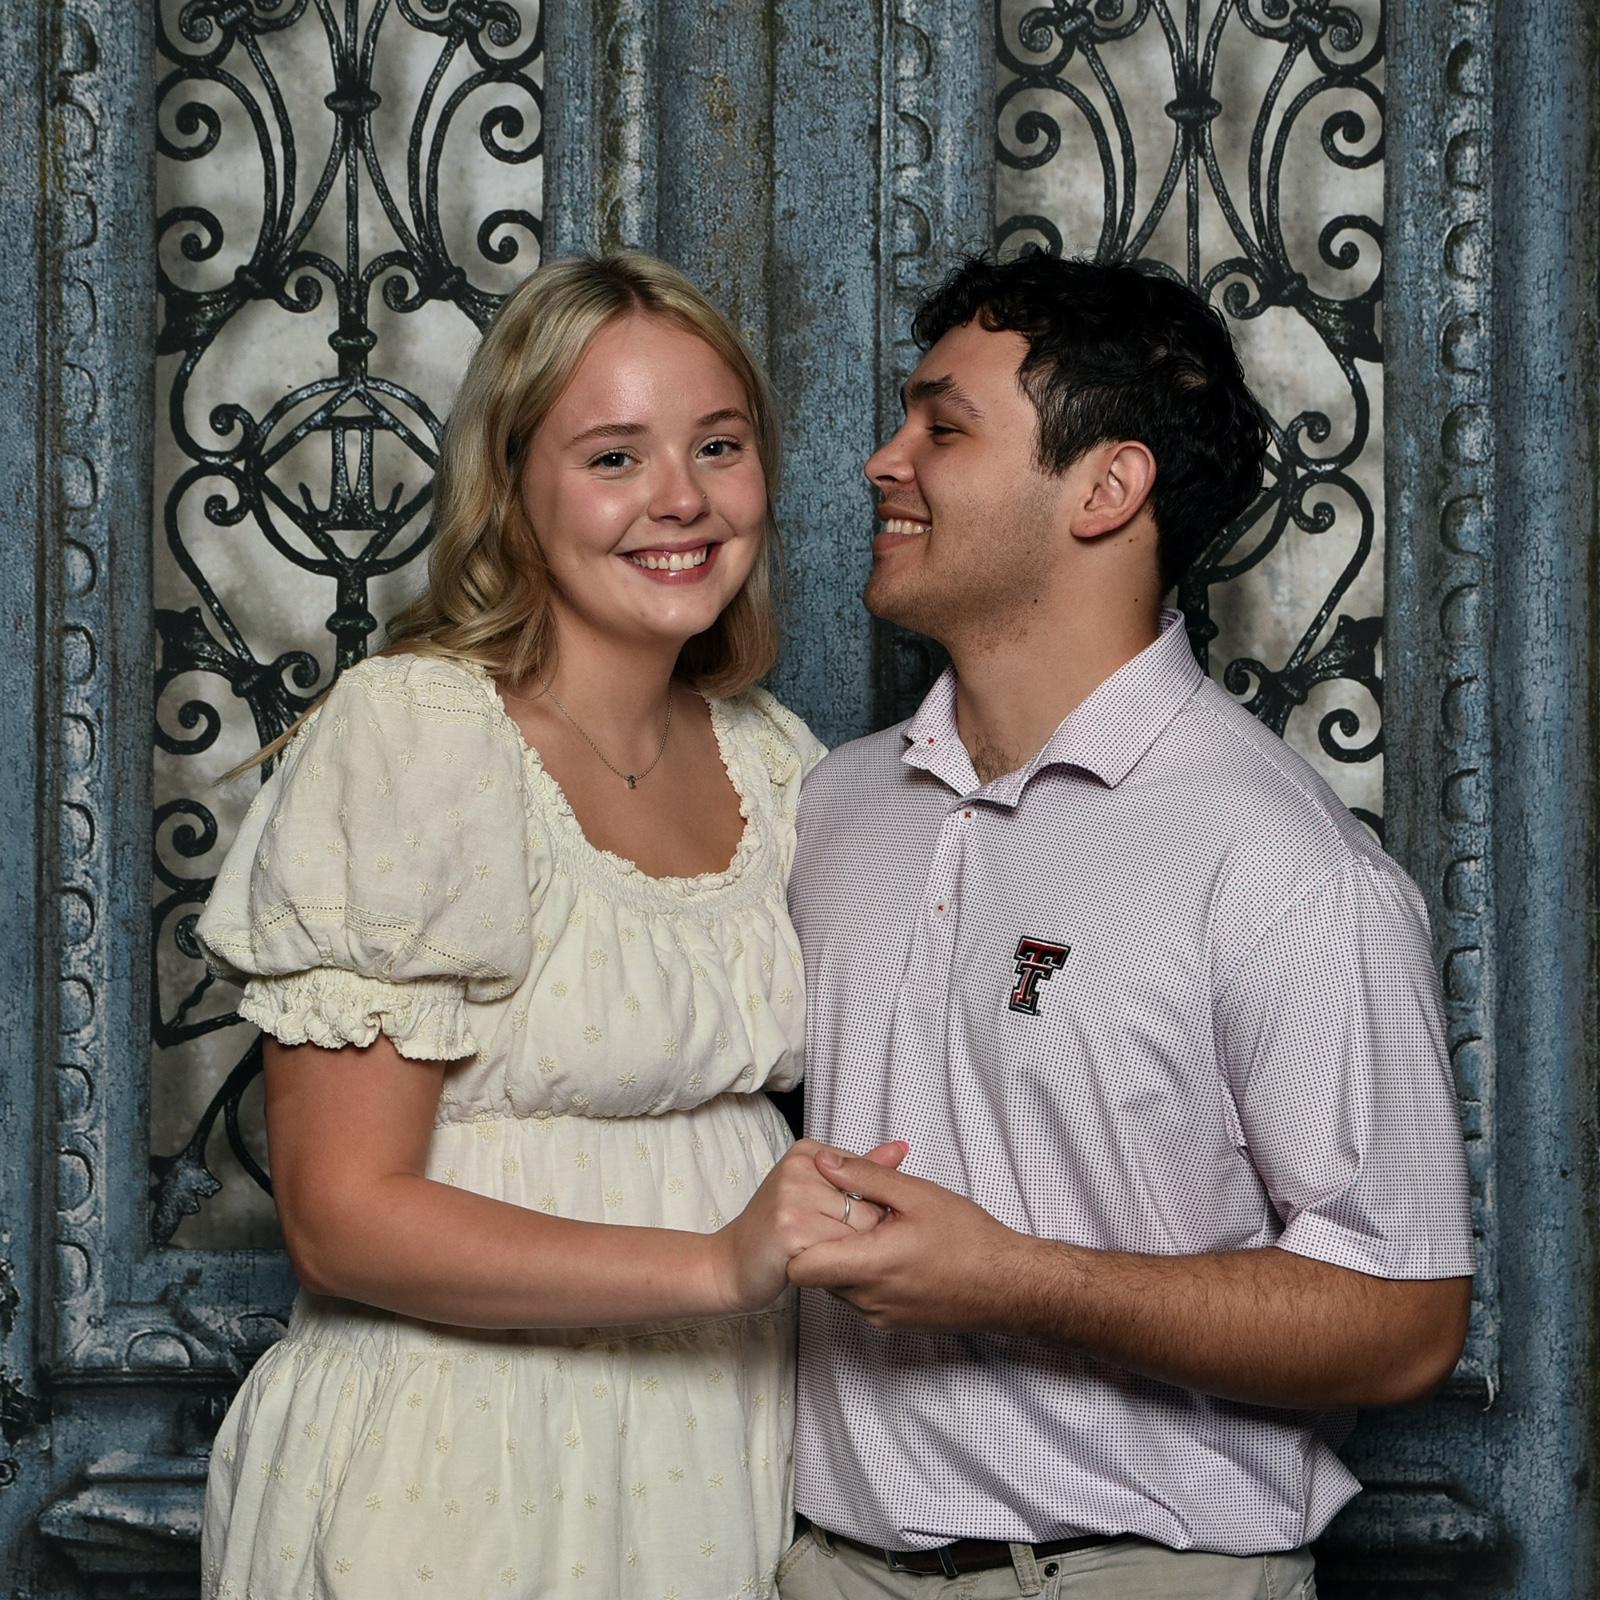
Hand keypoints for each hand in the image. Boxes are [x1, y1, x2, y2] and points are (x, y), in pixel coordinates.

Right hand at [710, 1139, 908, 1312]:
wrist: (731, 1262)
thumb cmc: (780, 1228)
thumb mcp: (819, 1190)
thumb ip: (862, 1171)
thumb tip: (901, 1148)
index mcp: (809, 1152)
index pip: (869, 1182)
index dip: (863, 1214)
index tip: (833, 1224)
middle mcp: (800, 1167)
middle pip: (869, 1208)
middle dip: (858, 1237)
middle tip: (824, 1242)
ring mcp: (793, 1196)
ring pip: (860, 1232)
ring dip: (847, 1254)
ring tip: (819, 1252)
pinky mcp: (790, 1229)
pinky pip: (841, 1252)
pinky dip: (834, 1267)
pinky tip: (811, 1264)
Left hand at [786, 1148, 1026, 1331]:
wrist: (1008, 1286)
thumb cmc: (969, 1238)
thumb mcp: (916, 1194)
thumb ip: (864, 1176)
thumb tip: (824, 1162)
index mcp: (870, 1266)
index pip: (799, 1268)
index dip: (798, 1239)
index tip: (818, 1213)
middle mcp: (868, 1300)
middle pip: (816, 1273)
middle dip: (825, 1241)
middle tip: (854, 1212)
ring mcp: (879, 1316)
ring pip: (837, 1285)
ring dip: (846, 1257)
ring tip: (879, 1229)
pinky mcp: (891, 1323)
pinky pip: (859, 1296)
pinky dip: (864, 1273)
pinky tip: (893, 1250)